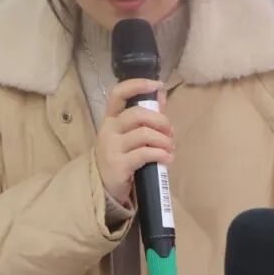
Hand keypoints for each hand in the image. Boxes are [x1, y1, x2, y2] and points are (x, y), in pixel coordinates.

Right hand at [95, 79, 173, 205]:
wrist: (103, 189)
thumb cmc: (120, 158)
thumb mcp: (128, 136)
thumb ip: (145, 116)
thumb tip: (161, 94)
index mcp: (111, 119)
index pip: (118, 93)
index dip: (137, 85)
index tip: (157, 85)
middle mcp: (108, 130)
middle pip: (138, 113)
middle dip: (160, 120)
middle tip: (170, 132)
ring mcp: (112, 147)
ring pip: (144, 134)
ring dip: (164, 140)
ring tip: (170, 148)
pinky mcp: (118, 164)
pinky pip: (145, 153)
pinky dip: (161, 154)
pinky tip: (168, 158)